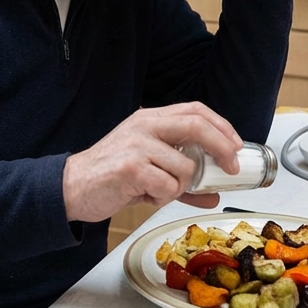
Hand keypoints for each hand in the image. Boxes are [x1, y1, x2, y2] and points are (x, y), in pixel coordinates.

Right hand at [61, 102, 243, 222]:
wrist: (71, 187)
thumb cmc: (110, 177)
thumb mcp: (149, 170)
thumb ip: (182, 179)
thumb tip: (213, 194)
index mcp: (149, 119)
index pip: (195, 110)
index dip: (222, 126)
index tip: (236, 146)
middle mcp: (144, 126)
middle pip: (197, 125)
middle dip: (222, 148)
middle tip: (230, 168)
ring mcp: (137, 144)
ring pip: (185, 167)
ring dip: (180, 186)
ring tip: (157, 190)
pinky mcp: (131, 166)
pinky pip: (168, 186)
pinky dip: (162, 196)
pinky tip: (144, 194)